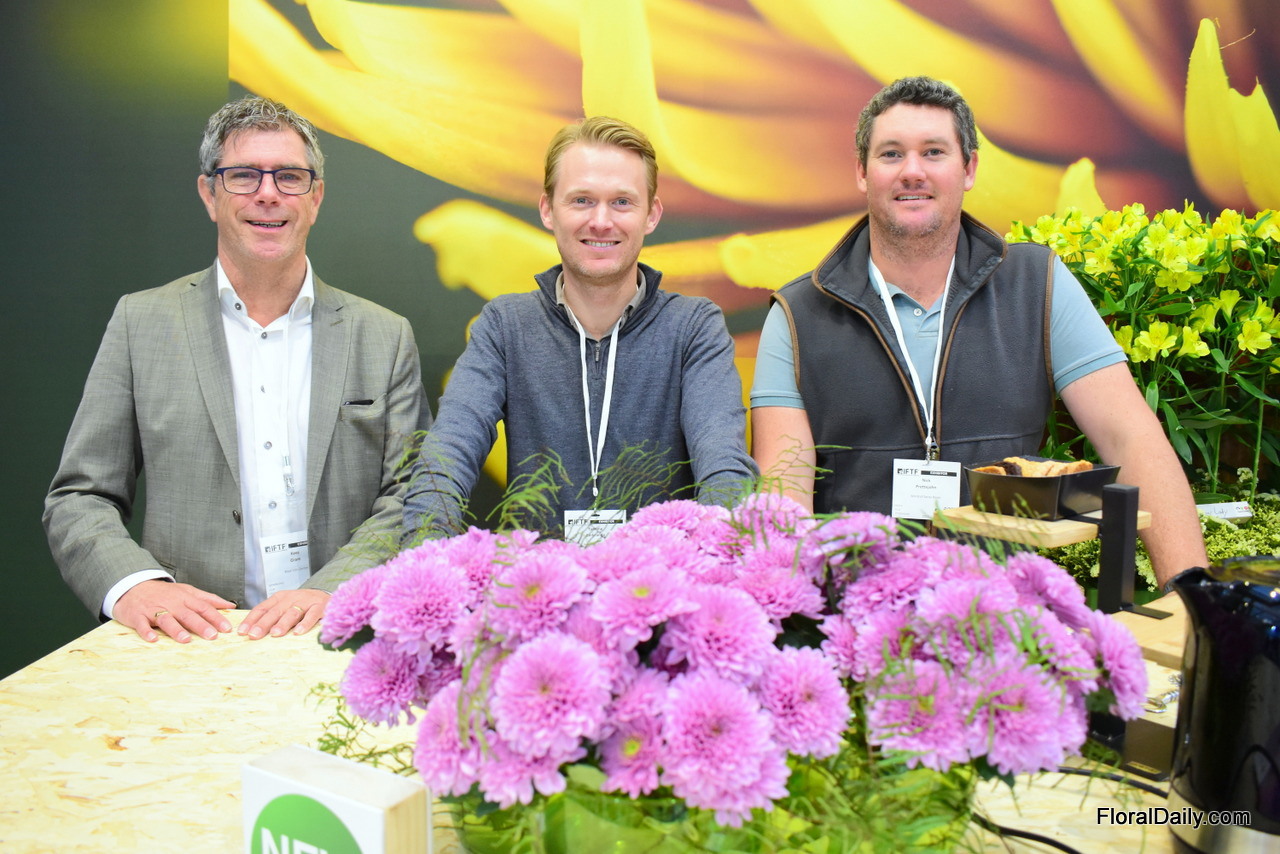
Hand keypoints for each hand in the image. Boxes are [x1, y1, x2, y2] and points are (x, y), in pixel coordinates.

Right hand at [116, 580, 235, 643]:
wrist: (134, 586)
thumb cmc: (165, 593)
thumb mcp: (187, 591)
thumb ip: (209, 599)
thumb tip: (231, 606)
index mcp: (185, 598)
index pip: (203, 608)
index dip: (216, 617)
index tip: (227, 629)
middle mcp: (171, 604)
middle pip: (188, 614)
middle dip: (201, 625)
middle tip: (212, 636)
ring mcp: (154, 610)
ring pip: (166, 619)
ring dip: (176, 629)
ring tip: (186, 640)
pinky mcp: (138, 616)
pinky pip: (142, 624)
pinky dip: (146, 632)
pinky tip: (153, 639)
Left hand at [238, 588, 329, 639]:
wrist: (327, 596)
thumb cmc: (302, 606)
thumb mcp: (285, 606)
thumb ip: (272, 617)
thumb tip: (251, 632)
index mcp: (279, 598)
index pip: (262, 608)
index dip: (251, 620)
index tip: (242, 632)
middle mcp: (291, 598)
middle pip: (275, 611)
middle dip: (263, 624)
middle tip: (254, 635)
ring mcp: (306, 602)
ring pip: (292, 613)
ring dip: (283, 623)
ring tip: (275, 634)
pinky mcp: (320, 606)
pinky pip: (312, 615)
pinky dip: (305, 623)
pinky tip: (298, 632)